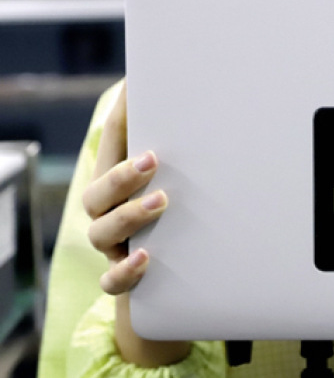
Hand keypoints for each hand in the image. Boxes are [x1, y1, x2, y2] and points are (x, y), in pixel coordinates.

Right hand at [83, 82, 189, 366]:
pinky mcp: (123, 276)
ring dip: (128, 216)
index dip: (119, 123)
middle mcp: (107, 213)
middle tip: (154, 161)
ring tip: (161, 202)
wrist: (171, 273)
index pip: (109, 147)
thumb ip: (182, 142)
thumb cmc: (175, 212)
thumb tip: (193, 96)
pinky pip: (111, 281)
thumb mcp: (181, 177)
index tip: (136, 99)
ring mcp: (112, 246)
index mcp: (116, 183)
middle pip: (96, 193)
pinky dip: (124, 272)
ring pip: (99, 233)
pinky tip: (145, 259)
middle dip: (122, 176)